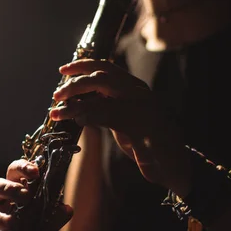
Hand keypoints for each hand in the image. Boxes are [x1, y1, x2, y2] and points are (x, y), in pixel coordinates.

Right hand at [0, 159, 72, 230]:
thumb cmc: (38, 226)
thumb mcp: (50, 219)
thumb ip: (56, 214)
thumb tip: (66, 209)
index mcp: (15, 187)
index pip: (14, 171)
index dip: (23, 168)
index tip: (35, 172)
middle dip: (9, 189)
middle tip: (25, 195)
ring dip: (0, 218)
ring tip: (13, 223)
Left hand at [50, 58, 191, 195]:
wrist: (173, 165)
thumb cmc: (147, 144)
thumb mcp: (122, 123)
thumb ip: (105, 109)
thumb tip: (77, 105)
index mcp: (134, 88)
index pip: (106, 67)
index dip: (82, 65)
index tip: (63, 70)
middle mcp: (139, 92)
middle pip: (101, 76)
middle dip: (75, 84)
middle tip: (56, 95)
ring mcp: (143, 107)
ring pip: (103, 93)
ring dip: (76, 103)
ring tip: (59, 112)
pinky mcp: (143, 125)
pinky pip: (110, 114)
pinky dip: (90, 116)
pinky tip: (78, 120)